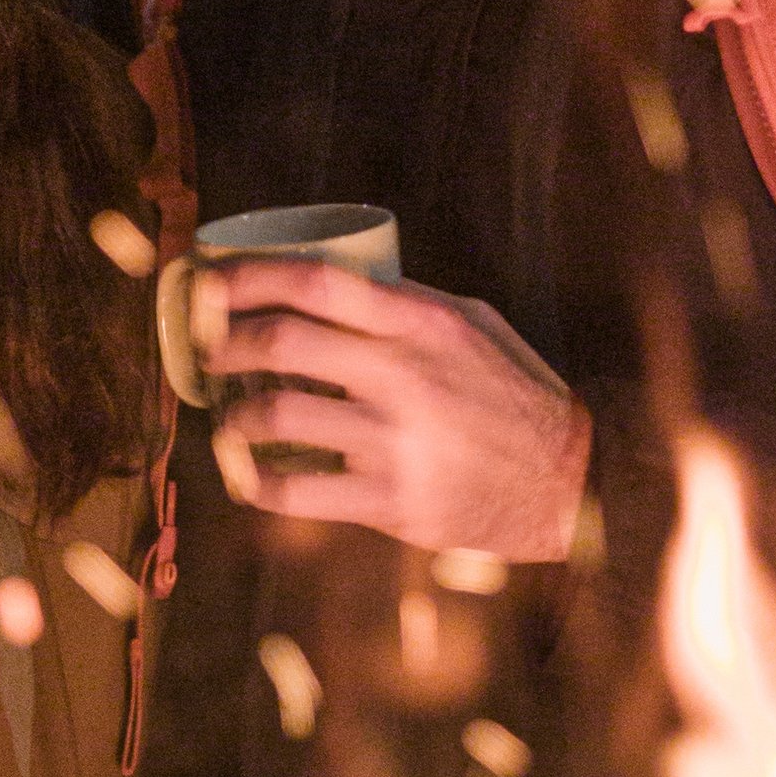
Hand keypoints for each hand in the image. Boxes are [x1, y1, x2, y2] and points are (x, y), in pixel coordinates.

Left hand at [200, 259, 592, 559]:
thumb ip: (407, 307)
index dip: (250, 276)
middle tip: (207, 349)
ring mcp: (394, 441)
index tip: (211, 281)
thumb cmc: (514, 398)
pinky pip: (294, 491)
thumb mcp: (474, 328)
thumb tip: (330, 286)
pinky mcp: (390, 501)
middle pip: (282, 342)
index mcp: (422, 324)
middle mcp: (404, 375)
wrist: (568, 484)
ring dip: (234, 415)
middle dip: (224, 342)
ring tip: (230, 416)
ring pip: (276, 415)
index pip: (317, 283)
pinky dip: (255, 482)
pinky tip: (248, 476)